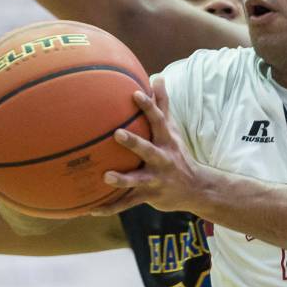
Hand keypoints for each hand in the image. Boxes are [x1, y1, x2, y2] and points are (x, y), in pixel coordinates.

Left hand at [91, 78, 206, 215]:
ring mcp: (155, 180)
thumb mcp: (172, 130)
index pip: (158, 121)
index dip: (148, 107)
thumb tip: (157, 77)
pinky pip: (127, 204)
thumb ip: (163, 105)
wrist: (195, 189)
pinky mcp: (148, 196)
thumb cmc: (177, 153)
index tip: (136, 93)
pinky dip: (110, 207)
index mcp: (166, 141)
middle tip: (116, 133)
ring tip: (106, 176)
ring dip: (122, 180)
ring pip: (138, 180)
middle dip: (134, 143)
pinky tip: (91, 209)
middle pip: (148, 150)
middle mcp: (162, 159)